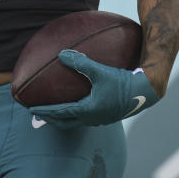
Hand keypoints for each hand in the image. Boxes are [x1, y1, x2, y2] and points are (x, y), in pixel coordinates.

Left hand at [29, 50, 159, 129]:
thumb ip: (80, 62)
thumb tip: (61, 54)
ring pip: (77, 122)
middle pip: (66, 123)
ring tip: (54, 112)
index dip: (45, 111)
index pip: (61, 113)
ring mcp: (101, 119)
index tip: (31, 109)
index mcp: (88, 110)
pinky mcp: (108, 115)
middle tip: (37, 114)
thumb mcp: (100, 71)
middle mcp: (93, 118)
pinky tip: (77, 104)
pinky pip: (86, 118)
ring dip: (63, 118)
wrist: (148, 91)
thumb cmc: (123, 81)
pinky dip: (75, 114)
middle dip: (50, 119)